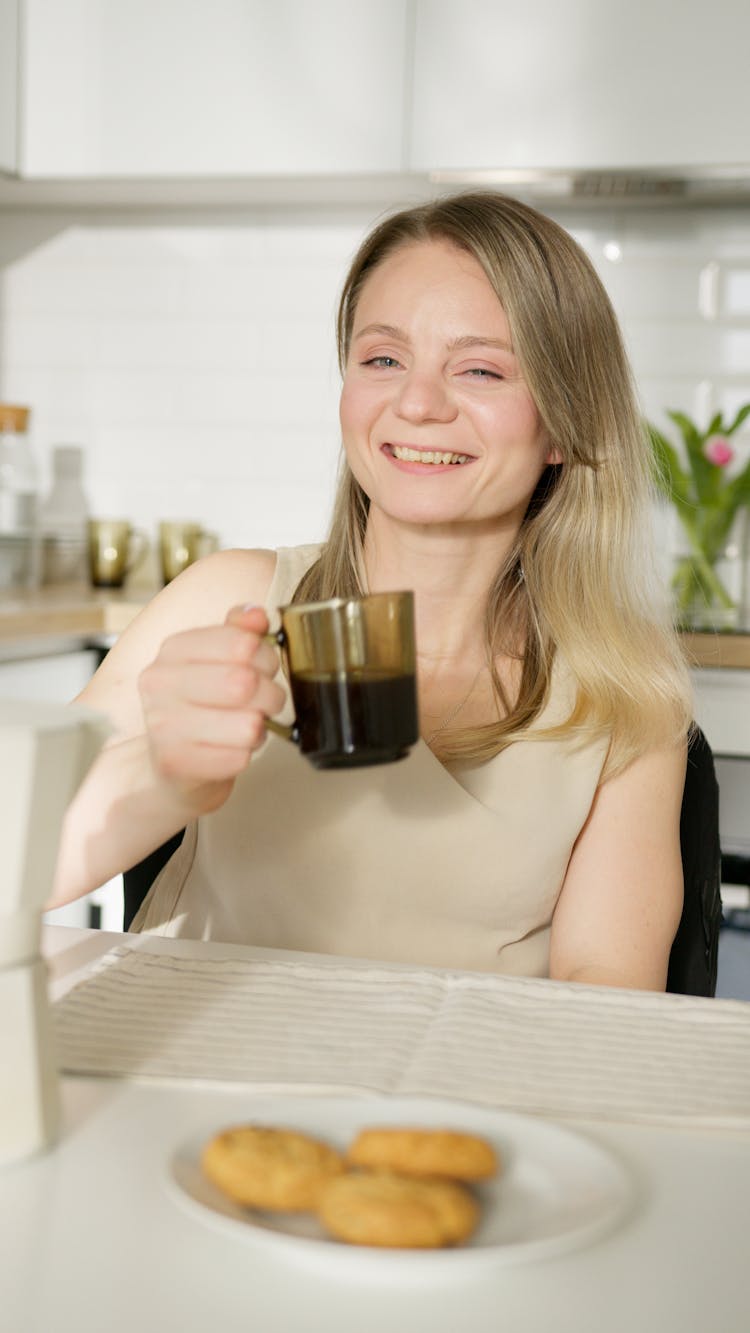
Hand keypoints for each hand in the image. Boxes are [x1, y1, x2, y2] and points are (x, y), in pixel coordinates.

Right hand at [137, 604, 284, 815]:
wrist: (174, 764)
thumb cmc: (202, 707)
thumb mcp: (218, 660)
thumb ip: (239, 631)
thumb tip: (256, 615)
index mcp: (173, 649)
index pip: (242, 643)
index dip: (266, 658)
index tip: (262, 669)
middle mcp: (159, 683)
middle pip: (246, 682)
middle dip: (270, 695)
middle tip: (263, 702)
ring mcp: (162, 725)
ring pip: (249, 724)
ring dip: (259, 729)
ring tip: (243, 727)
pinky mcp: (174, 763)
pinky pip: (239, 758)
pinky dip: (244, 755)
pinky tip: (228, 750)